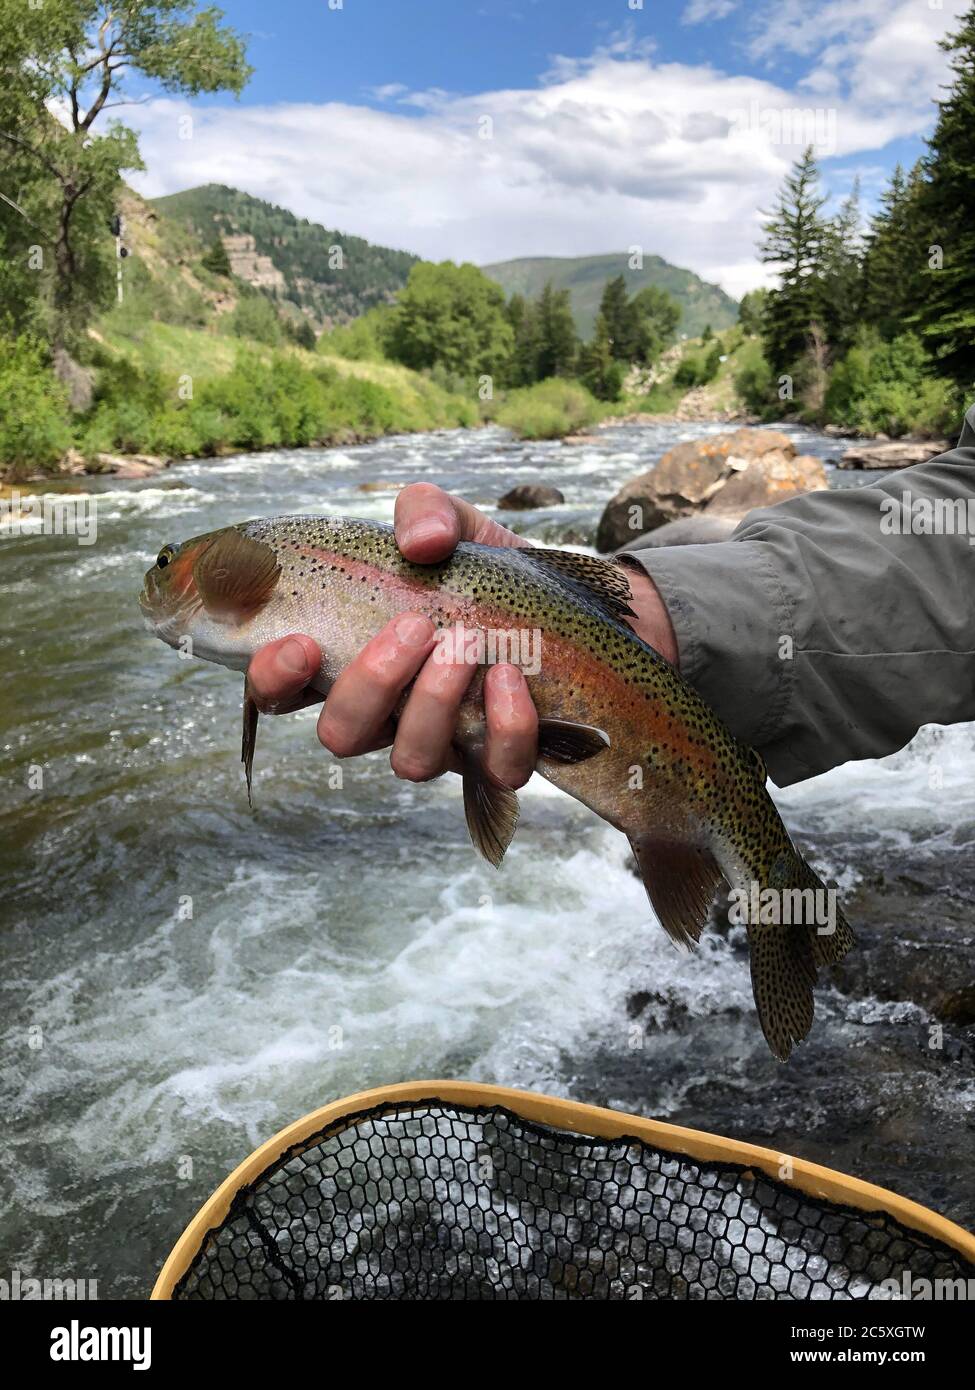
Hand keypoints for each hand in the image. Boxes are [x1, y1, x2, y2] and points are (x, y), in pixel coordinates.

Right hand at [246, 483, 677, 787]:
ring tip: (463, 647)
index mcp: (351, 660)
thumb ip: (425, 514)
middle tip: (415, 627)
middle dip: (370, 684)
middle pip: (342, 736)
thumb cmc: (491, 573)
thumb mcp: (454, 527)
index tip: (298, 642)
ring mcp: (444, 744)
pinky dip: (503, 725)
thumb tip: (420, 543)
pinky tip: (512, 676)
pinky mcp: (503, 759)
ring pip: (411, 760)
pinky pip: (494, 768)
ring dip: (431, 703)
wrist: (577, 609)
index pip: (283, 691)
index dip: (274, 679)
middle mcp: (388, 714)